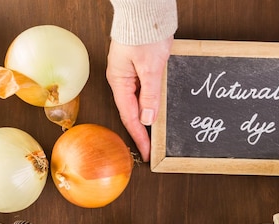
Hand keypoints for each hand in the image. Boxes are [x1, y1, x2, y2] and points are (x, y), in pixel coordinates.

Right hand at [106, 37, 172, 161]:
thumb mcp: (150, 68)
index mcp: (119, 81)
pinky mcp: (140, 67)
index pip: (129, 116)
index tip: (147, 153)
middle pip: (132, 111)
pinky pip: (145, 90)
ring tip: (156, 135)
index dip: (139, 136)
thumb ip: (150, 95)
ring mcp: (131, 73)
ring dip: (148, 118)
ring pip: (140, 102)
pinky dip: (152, 103)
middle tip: (152, 149)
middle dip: (142, 131)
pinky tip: (158, 111)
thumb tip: (148, 120)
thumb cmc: (144, 33)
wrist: (145, 10)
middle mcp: (122, 79)